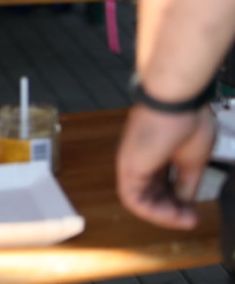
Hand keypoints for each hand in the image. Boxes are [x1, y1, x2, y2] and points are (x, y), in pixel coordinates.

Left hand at [116, 104, 215, 228]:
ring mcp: (131, 163)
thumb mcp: (192, 159)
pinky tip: (173, 216)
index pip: (162, 186)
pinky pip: (133, 199)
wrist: (176, 102)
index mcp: (155, 155)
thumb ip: (186, 182)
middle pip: (151, 195)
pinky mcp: (127, 166)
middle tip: (191, 220)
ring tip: (184, 220)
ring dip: (162, 215)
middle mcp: (140, 160)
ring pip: (140, 200)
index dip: (177, 203)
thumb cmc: (187, 121)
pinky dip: (153, 212)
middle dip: (171, 212)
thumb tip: (185, 201)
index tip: (195, 213)